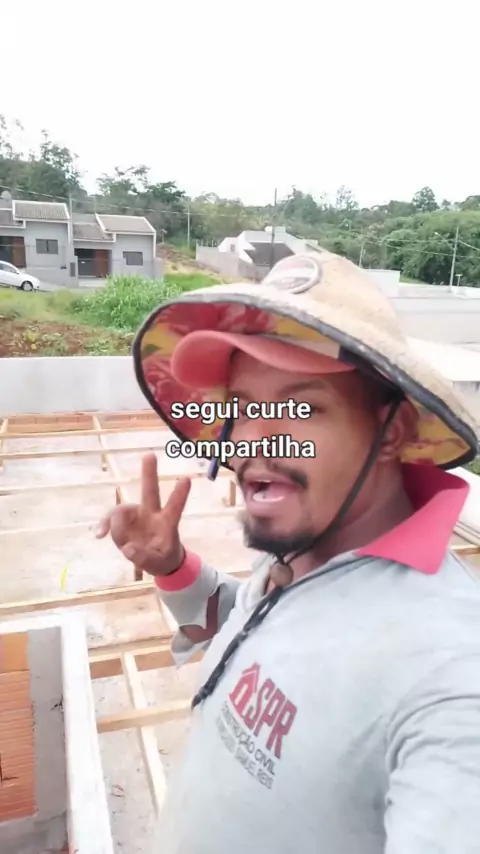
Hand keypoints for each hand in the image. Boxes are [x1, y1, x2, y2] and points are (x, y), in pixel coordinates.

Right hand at [96, 453, 190, 576]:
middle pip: (150, 491)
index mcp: (167, 523)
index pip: (175, 507)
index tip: (187, 479)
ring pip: (122, 511)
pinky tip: (100, 534)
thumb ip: (144, 557)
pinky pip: (111, 521)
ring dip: (115, 524)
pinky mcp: (124, 522)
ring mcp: (137, 516)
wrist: (155, 559)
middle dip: (149, 473)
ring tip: (114, 541)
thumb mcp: (157, 564)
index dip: (179, 494)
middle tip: (150, 455)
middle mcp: (152, 514)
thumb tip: (127, 548)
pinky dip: (105, 525)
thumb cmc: (163, 558)